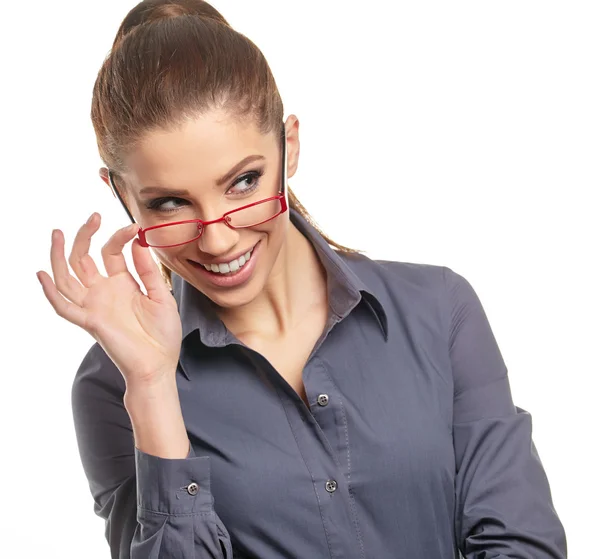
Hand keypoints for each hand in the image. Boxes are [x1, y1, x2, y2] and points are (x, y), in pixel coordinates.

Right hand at [37, 213, 182, 387]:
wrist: (159, 363)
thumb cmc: (162, 333)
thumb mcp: (162, 295)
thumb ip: (148, 270)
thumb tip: (138, 241)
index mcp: (122, 283)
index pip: (110, 252)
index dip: (118, 237)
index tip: (133, 227)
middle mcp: (104, 292)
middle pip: (83, 259)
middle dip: (85, 236)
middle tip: (93, 217)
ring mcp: (95, 306)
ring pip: (68, 278)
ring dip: (59, 256)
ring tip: (58, 234)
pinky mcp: (90, 322)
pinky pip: (64, 307)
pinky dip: (51, 293)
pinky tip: (43, 274)